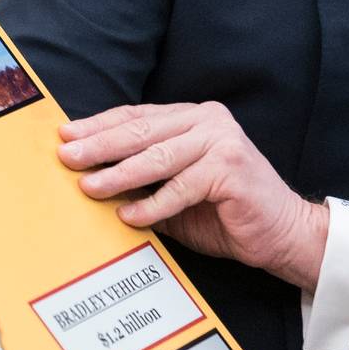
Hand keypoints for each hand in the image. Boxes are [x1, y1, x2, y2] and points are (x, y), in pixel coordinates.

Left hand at [59, 103, 328, 289]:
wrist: (281, 233)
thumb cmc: (226, 213)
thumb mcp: (175, 193)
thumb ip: (143, 181)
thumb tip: (91, 178)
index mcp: (194, 118)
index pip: (138, 116)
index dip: (100, 126)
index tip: (66, 136)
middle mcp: (208, 121)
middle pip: (142, 131)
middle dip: (100, 145)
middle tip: (67, 157)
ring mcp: (222, 142)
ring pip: (158, 157)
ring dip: (119, 174)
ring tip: (89, 186)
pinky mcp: (230, 169)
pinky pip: (181, 188)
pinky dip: (153, 205)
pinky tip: (129, 216)